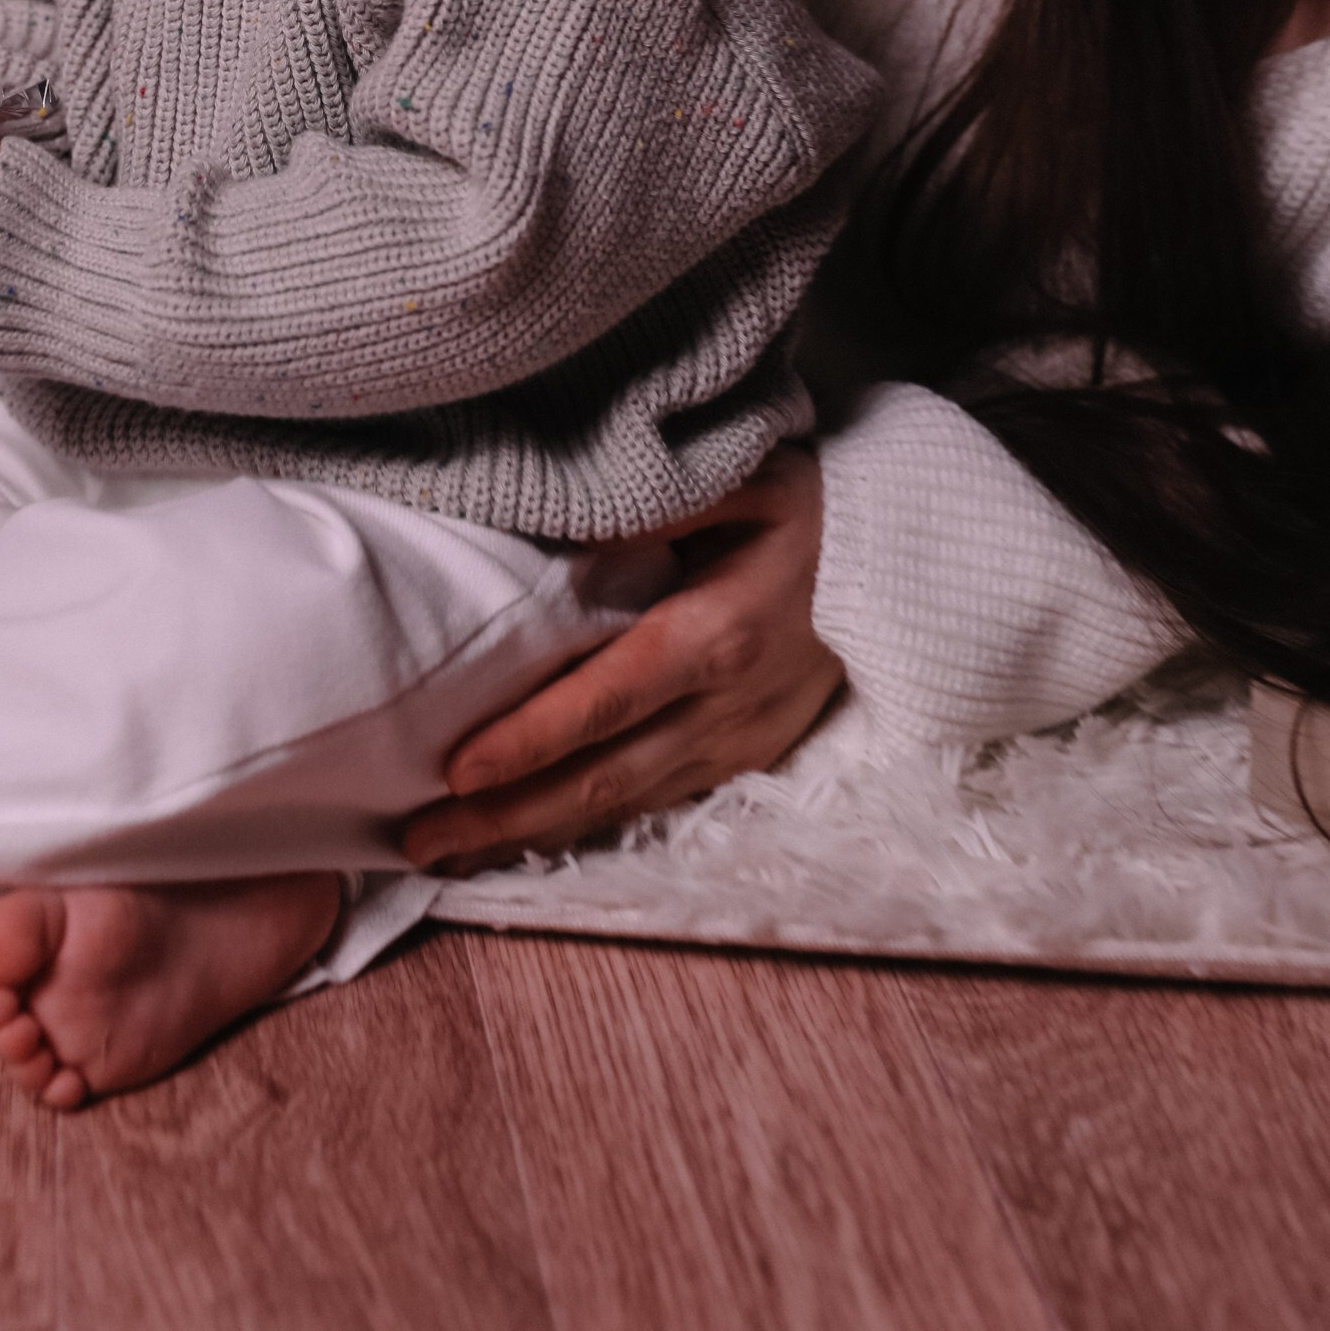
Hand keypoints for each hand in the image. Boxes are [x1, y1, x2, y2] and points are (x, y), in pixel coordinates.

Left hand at [400, 443, 841, 872]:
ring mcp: (740, 740)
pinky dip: (589, 822)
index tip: (456, 770)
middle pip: (602, 779)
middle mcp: (726, 706)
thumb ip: (662, 498)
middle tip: (417, 841)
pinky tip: (530, 832)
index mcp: (716, 634)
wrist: (912, 559)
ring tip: (448, 853)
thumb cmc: (814, 502)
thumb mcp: (745, 477)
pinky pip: (657, 799)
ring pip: (624, 804)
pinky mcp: (749, 754)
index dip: (531, 741)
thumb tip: (569, 524)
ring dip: (534, 833)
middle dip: (506, 817)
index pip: (606, 702)